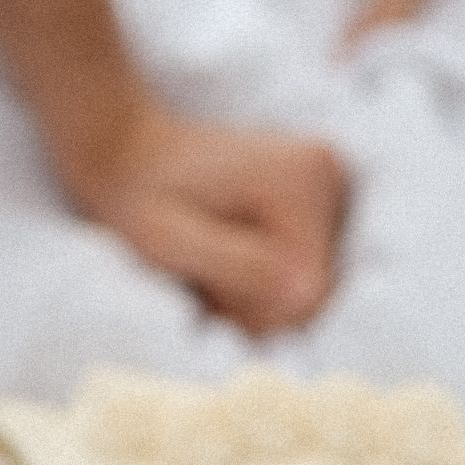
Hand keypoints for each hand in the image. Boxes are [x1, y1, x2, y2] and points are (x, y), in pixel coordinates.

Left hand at [64, 95, 348, 338]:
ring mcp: (333, 189)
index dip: (253, 309)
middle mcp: (334, 175)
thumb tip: (305, 293)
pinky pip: (304, 278)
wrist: (130, 154)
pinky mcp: (323, 206)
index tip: (203, 289)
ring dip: (252, 297)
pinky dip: (261, 284)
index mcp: (306, 177)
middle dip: (253, 304)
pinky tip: (228, 259)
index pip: (309, 292)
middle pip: (314, 295)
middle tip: (201, 277)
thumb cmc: (140, 198)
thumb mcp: (172, 242)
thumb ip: (240, 267)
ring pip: (308, 293)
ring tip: (209, 265)